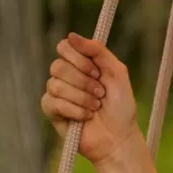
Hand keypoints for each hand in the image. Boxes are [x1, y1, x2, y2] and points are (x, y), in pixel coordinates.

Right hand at [40, 33, 141, 164]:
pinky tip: (86, 117)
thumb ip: (98, 50)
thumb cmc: (121, 106)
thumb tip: (71, 35)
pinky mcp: (52, 111)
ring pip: (55, 84)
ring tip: (96, 107)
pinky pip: (53, 102)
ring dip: (82, 97)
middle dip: (83, 81)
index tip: (97, 71)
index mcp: (81, 63)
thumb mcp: (117, 72)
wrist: (119, 137)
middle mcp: (66, 75)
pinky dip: (75, 110)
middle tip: (100, 93)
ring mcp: (57, 93)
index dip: (79, 58)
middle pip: (58, 65)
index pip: (64, 47)